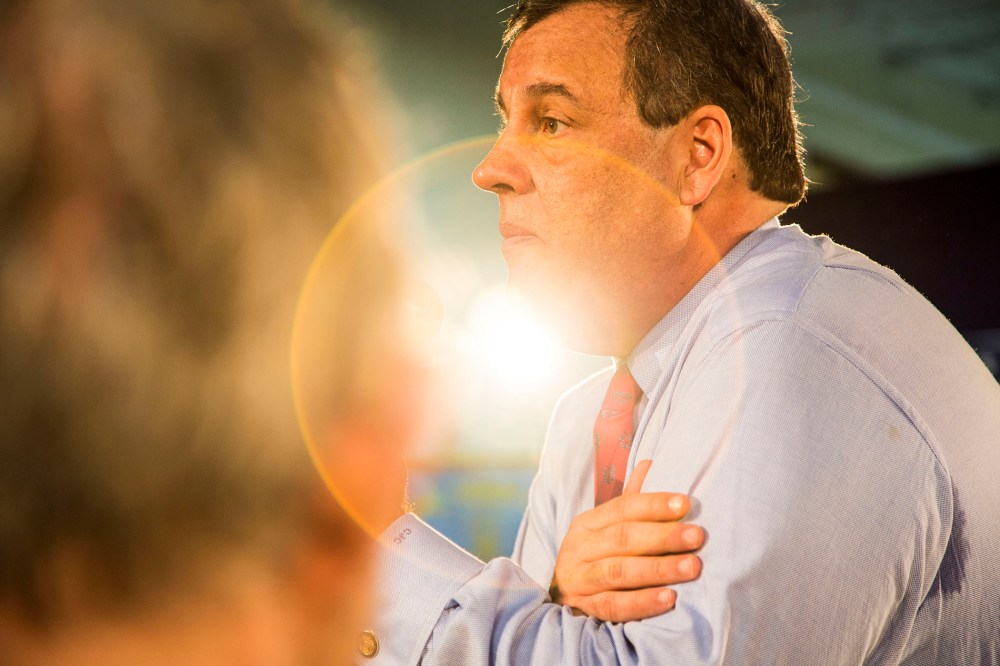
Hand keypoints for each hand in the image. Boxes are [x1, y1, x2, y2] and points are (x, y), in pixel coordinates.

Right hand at [549, 460, 704, 621]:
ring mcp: (579, 580)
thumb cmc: (595, 558)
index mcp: (587, 523)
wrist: (562, 598)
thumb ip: (630, 503)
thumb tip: (650, 464)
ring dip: (658, 569)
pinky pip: (614, 606)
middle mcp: (580, 548)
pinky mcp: (584, 609)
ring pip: (619, 571)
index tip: (685, 503)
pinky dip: (642, 602)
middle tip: (697, 536)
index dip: (654, 505)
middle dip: (663, 537)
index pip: (622, 508)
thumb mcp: (606, 528)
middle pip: (623, 538)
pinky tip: (669, 599)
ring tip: (691, 567)